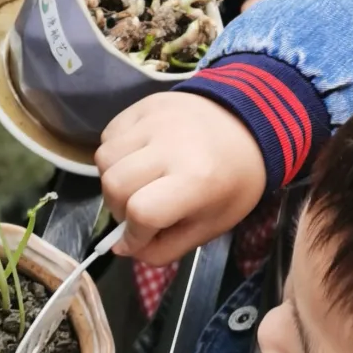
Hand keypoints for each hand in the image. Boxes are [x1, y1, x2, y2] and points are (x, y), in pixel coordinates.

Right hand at [98, 93, 266, 265]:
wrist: (248, 125)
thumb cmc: (232, 181)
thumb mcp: (211, 226)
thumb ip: (166, 247)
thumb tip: (123, 248)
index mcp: (197, 179)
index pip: (142, 211)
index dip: (133, 234)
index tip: (137, 239)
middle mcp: (172, 145)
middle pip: (115, 186)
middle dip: (119, 209)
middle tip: (136, 213)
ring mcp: (156, 119)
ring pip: (104, 159)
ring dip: (112, 180)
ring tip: (135, 185)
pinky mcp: (144, 104)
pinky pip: (108, 135)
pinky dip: (114, 155)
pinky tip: (137, 159)